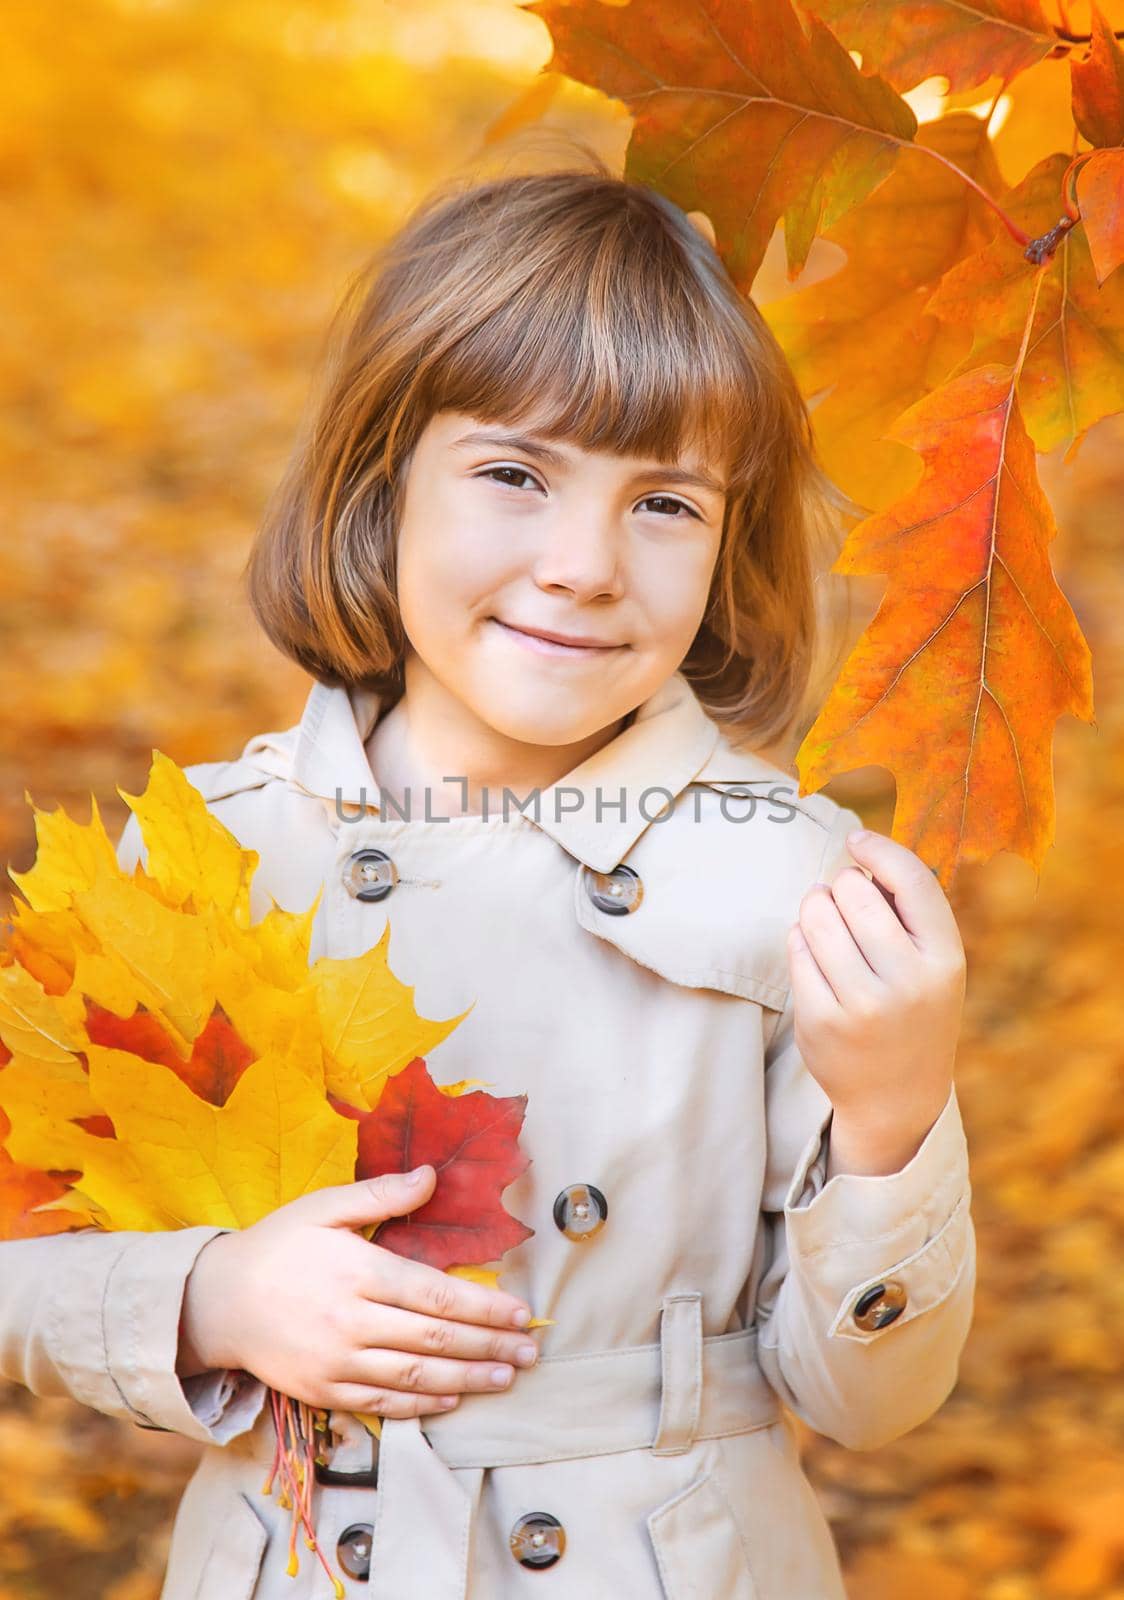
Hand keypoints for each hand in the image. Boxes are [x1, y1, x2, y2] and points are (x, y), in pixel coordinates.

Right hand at [178, 1166, 540, 1417]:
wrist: (216, 1302)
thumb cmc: (277, 1245)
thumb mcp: (323, 1206)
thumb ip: (381, 1194)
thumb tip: (433, 1175)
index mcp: (358, 1271)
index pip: (437, 1296)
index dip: (485, 1308)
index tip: (520, 1314)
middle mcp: (352, 1321)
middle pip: (436, 1340)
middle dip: (490, 1347)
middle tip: (530, 1353)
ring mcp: (337, 1362)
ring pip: (416, 1376)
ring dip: (468, 1380)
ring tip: (506, 1378)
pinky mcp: (324, 1391)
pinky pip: (383, 1404)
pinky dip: (422, 1404)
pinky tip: (452, 1399)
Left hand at [786, 827, 965, 1173]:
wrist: (897, 1098)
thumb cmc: (913, 1010)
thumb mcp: (934, 965)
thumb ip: (909, 913)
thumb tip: (863, 851)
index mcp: (946, 959)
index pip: (913, 880)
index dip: (880, 851)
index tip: (857, 839)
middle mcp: (908, 982)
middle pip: (855, 894)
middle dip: (840, 885)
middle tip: (839, 895)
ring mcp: (862, 1005)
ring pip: (818, 918)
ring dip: (814, 906)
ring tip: (822, 916)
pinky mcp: (821, 1021)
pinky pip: (797, 951)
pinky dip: (799, 940)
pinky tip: (812, 950)